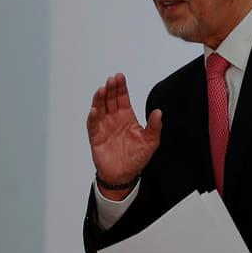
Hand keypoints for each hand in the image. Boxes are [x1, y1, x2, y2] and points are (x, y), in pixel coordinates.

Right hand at [86, 73, 161, 199]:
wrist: (123, 175)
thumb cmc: (136, 158)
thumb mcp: (150, 143)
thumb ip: (154, 127)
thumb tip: (159, 112)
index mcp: (126, 116)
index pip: (122, 97)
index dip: (121, 87)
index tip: (119, 77)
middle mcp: (113, 118)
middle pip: (110, 99)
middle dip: (110, 89)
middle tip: (111, 80)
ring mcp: (103, 126)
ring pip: (100, 108)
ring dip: (100, 99)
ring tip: (102, 90)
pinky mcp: (95, 136)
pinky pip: (92, 124)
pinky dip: (93, 116)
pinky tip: (95, 110)